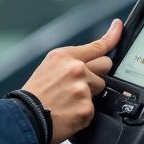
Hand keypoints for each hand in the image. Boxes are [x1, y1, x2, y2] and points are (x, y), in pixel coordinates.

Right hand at [21, 19, 122, 143]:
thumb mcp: (48, 67)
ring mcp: (82, 88)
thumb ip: (70, 61)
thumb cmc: (34, 94)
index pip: (97, 45)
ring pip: (100, 89)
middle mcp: (76, 69)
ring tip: (67, 101)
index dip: (112, 35)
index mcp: (65, 56)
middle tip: (78, 84)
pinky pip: (93, 109)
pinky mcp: (87, 108)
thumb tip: (89, 63)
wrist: (25, 117)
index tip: (118, 26)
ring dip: (88, 95)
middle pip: (105, 65)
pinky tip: (68, 113)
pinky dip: (83, 113)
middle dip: (96, 73)